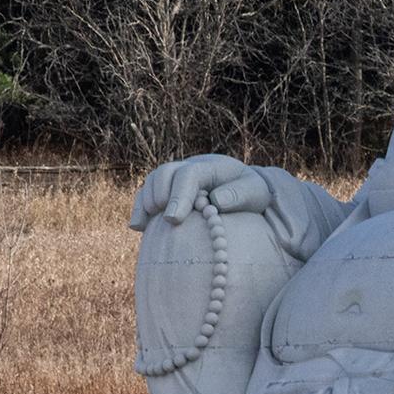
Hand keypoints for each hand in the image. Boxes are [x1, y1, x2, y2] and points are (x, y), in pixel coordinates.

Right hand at [130, 155, 271, 229]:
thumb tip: (216, 200)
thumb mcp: (255, 193)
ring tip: (152, 223)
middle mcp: (190, 168)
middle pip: (164, 173)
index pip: (189, 174)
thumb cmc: (250, 194)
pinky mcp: (167, 191)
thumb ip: (240, 195)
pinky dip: (140, 209)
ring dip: (148, 201)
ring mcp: (176, 178)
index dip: (178, 195)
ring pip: (152, 181)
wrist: (244, 192)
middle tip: (167, 221)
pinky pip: (145, 195)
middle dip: (160, 196)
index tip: (173, 219)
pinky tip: (138, 227)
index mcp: (211, 166)